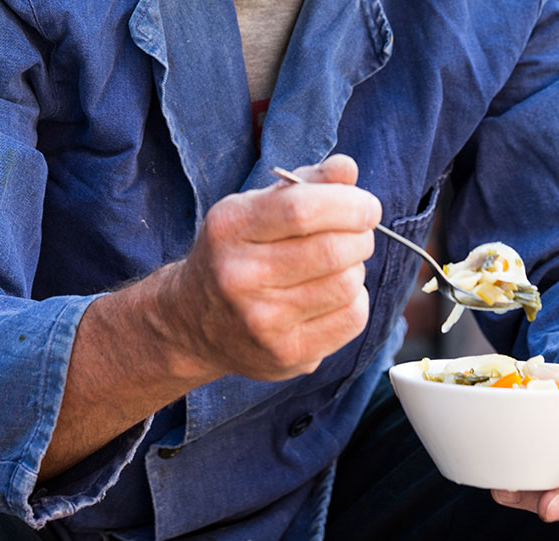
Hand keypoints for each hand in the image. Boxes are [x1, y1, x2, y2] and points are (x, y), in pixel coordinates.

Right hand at [156, 154, 381, 381]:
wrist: (192, 322)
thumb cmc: (237, 254)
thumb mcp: (255, 208)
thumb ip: (304, 184)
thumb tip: (348, 168)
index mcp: (230, 227)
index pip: (304, 209)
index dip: (350, 205)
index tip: (367, 207)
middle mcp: (239, 276)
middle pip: (333, 250)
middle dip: (361, 236)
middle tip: (358, 235)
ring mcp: (261, 321)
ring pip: (347, 285)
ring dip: (356, 269)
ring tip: (338, 267)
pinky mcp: (285, 354)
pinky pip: (351, 319)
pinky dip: (355, 301)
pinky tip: (332, 296)